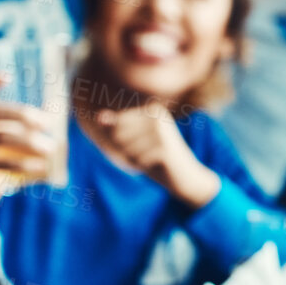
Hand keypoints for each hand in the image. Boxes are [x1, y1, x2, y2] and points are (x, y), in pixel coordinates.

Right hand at [0, 76, 59, 203]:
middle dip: (24, 116)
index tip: (7, 77)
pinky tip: (39, 167)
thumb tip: (54, 111)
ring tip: (50, 148)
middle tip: (48, 124)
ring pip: (0, 138)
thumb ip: (24, 126)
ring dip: (29, 142)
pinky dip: (22, 164)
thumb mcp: (7, 140)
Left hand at [92, 103, 220, 206]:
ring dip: (135, 158)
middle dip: (126, 150)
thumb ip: (115, 127)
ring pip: (126, 147)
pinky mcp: (165, 147)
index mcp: (151, 109)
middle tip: (146, 154)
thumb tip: (98, 117)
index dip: (121, 142)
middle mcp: (158, 115)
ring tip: (152, 158)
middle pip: (119, 134)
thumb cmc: (156, 156)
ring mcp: (162, 129)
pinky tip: (157, 164)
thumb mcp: (134, 140)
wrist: (186, 175)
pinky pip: (137, 159)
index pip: (116, 124)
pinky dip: (142, 166)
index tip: (142, 145)